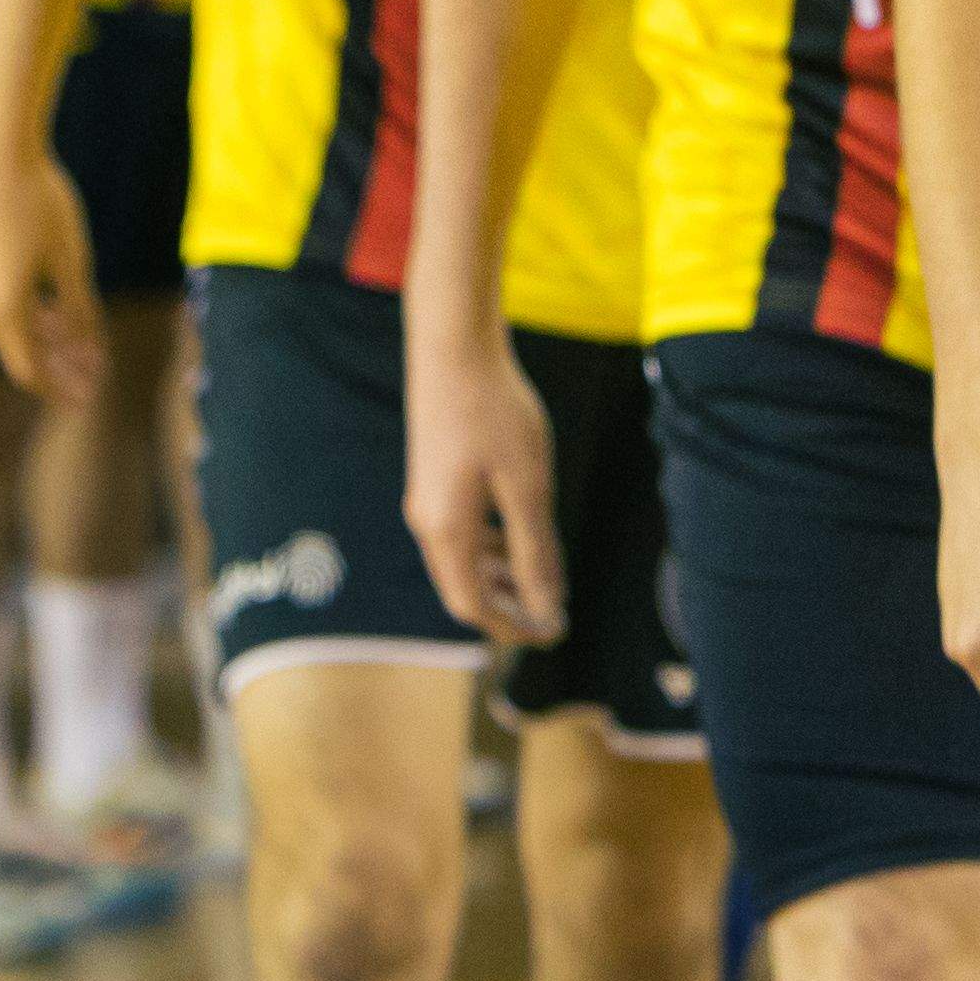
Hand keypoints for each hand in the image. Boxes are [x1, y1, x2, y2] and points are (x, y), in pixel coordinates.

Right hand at [0, 92, 106, 407]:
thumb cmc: (39, 202)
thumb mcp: (70, 259)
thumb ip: (79, 308)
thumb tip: (88, 352)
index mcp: (4, 307)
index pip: (30, 370)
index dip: (59, 389)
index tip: (86, 402)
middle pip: (20, 351)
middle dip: (57, 368)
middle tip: (91, 378)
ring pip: (11, 324)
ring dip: (45, 339)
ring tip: (81, 346)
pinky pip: (2, 300)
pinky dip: (30, 313)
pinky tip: (55, 308)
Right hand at [401, 314, 567, 647]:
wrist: (454, 347)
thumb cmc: (494, 412)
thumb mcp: (527, 485)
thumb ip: (536, 550)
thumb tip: (546, 607)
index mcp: (446, 532)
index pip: (474, 607)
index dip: (513, 628)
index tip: (553, 633)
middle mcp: (427, 523)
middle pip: (463, 589)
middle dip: (508, 607)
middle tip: (551, 613)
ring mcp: (426, 499)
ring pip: (462, 560)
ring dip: (500, 577)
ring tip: (541, 579)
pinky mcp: (434, 478)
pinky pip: (460, 532)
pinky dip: (491, 546)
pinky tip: (518, 535)